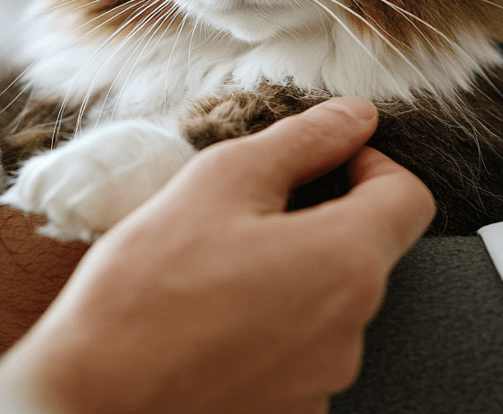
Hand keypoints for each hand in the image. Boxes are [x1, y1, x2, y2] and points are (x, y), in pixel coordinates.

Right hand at [0, 98, 435, 413]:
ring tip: (216, 269)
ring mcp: (322, 382)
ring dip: (289, 272)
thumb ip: (302, 140)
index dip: (371, 163)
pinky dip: (270, 324)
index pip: (410, 197)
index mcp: (345, 264)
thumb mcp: (223, 180)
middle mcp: (350, 332)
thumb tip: (354, 116)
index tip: (327, 161)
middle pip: (363, 250)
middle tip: (245, 211)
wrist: (92, 393)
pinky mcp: (291, 412)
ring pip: (325, 300)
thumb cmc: (148, 286)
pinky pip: (298, 349)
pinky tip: (214, 317)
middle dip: (317, 218)